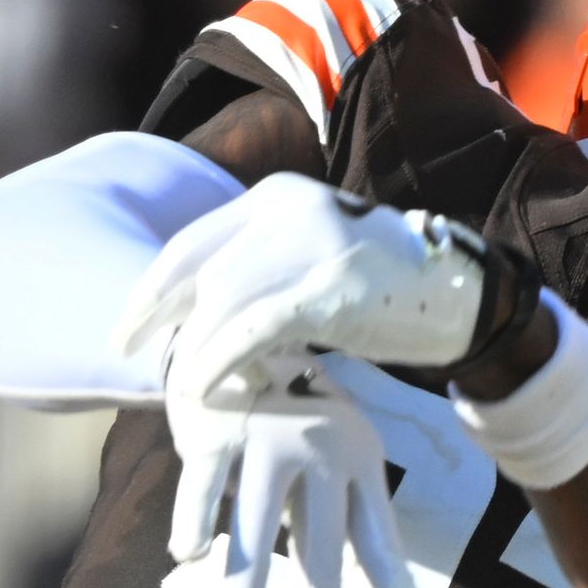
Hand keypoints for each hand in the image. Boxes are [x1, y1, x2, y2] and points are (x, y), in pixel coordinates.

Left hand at [120, 172, 513, 406]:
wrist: (461, 297)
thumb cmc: (381, 289)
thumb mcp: (312, 259)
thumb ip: (258, 269)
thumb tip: (189, 316)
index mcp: (277, 197)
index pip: (191, 244)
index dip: (151, 293)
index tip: (126, 333)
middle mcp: (290, 210)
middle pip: (200, 273)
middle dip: (163, 325)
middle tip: (146, 367)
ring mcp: (313, 245)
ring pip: (222, 302)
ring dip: (193, 352)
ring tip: (184, 390)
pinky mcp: (330, 287)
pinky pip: (253, 329)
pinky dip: (219, 361)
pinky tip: (203, 388)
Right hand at [165, 351, 429, 587]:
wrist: (248, 330)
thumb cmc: (295, 419)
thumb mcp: (335, 462)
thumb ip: (344, 522)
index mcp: (359, 468)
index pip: (381, 547)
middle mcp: (322, 456)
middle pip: (323, 549)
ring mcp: (270, 440)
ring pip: (258, 517)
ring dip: (249, 569)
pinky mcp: (218, 428)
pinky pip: (204, 484)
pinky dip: (196, 519)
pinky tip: (189, 555)